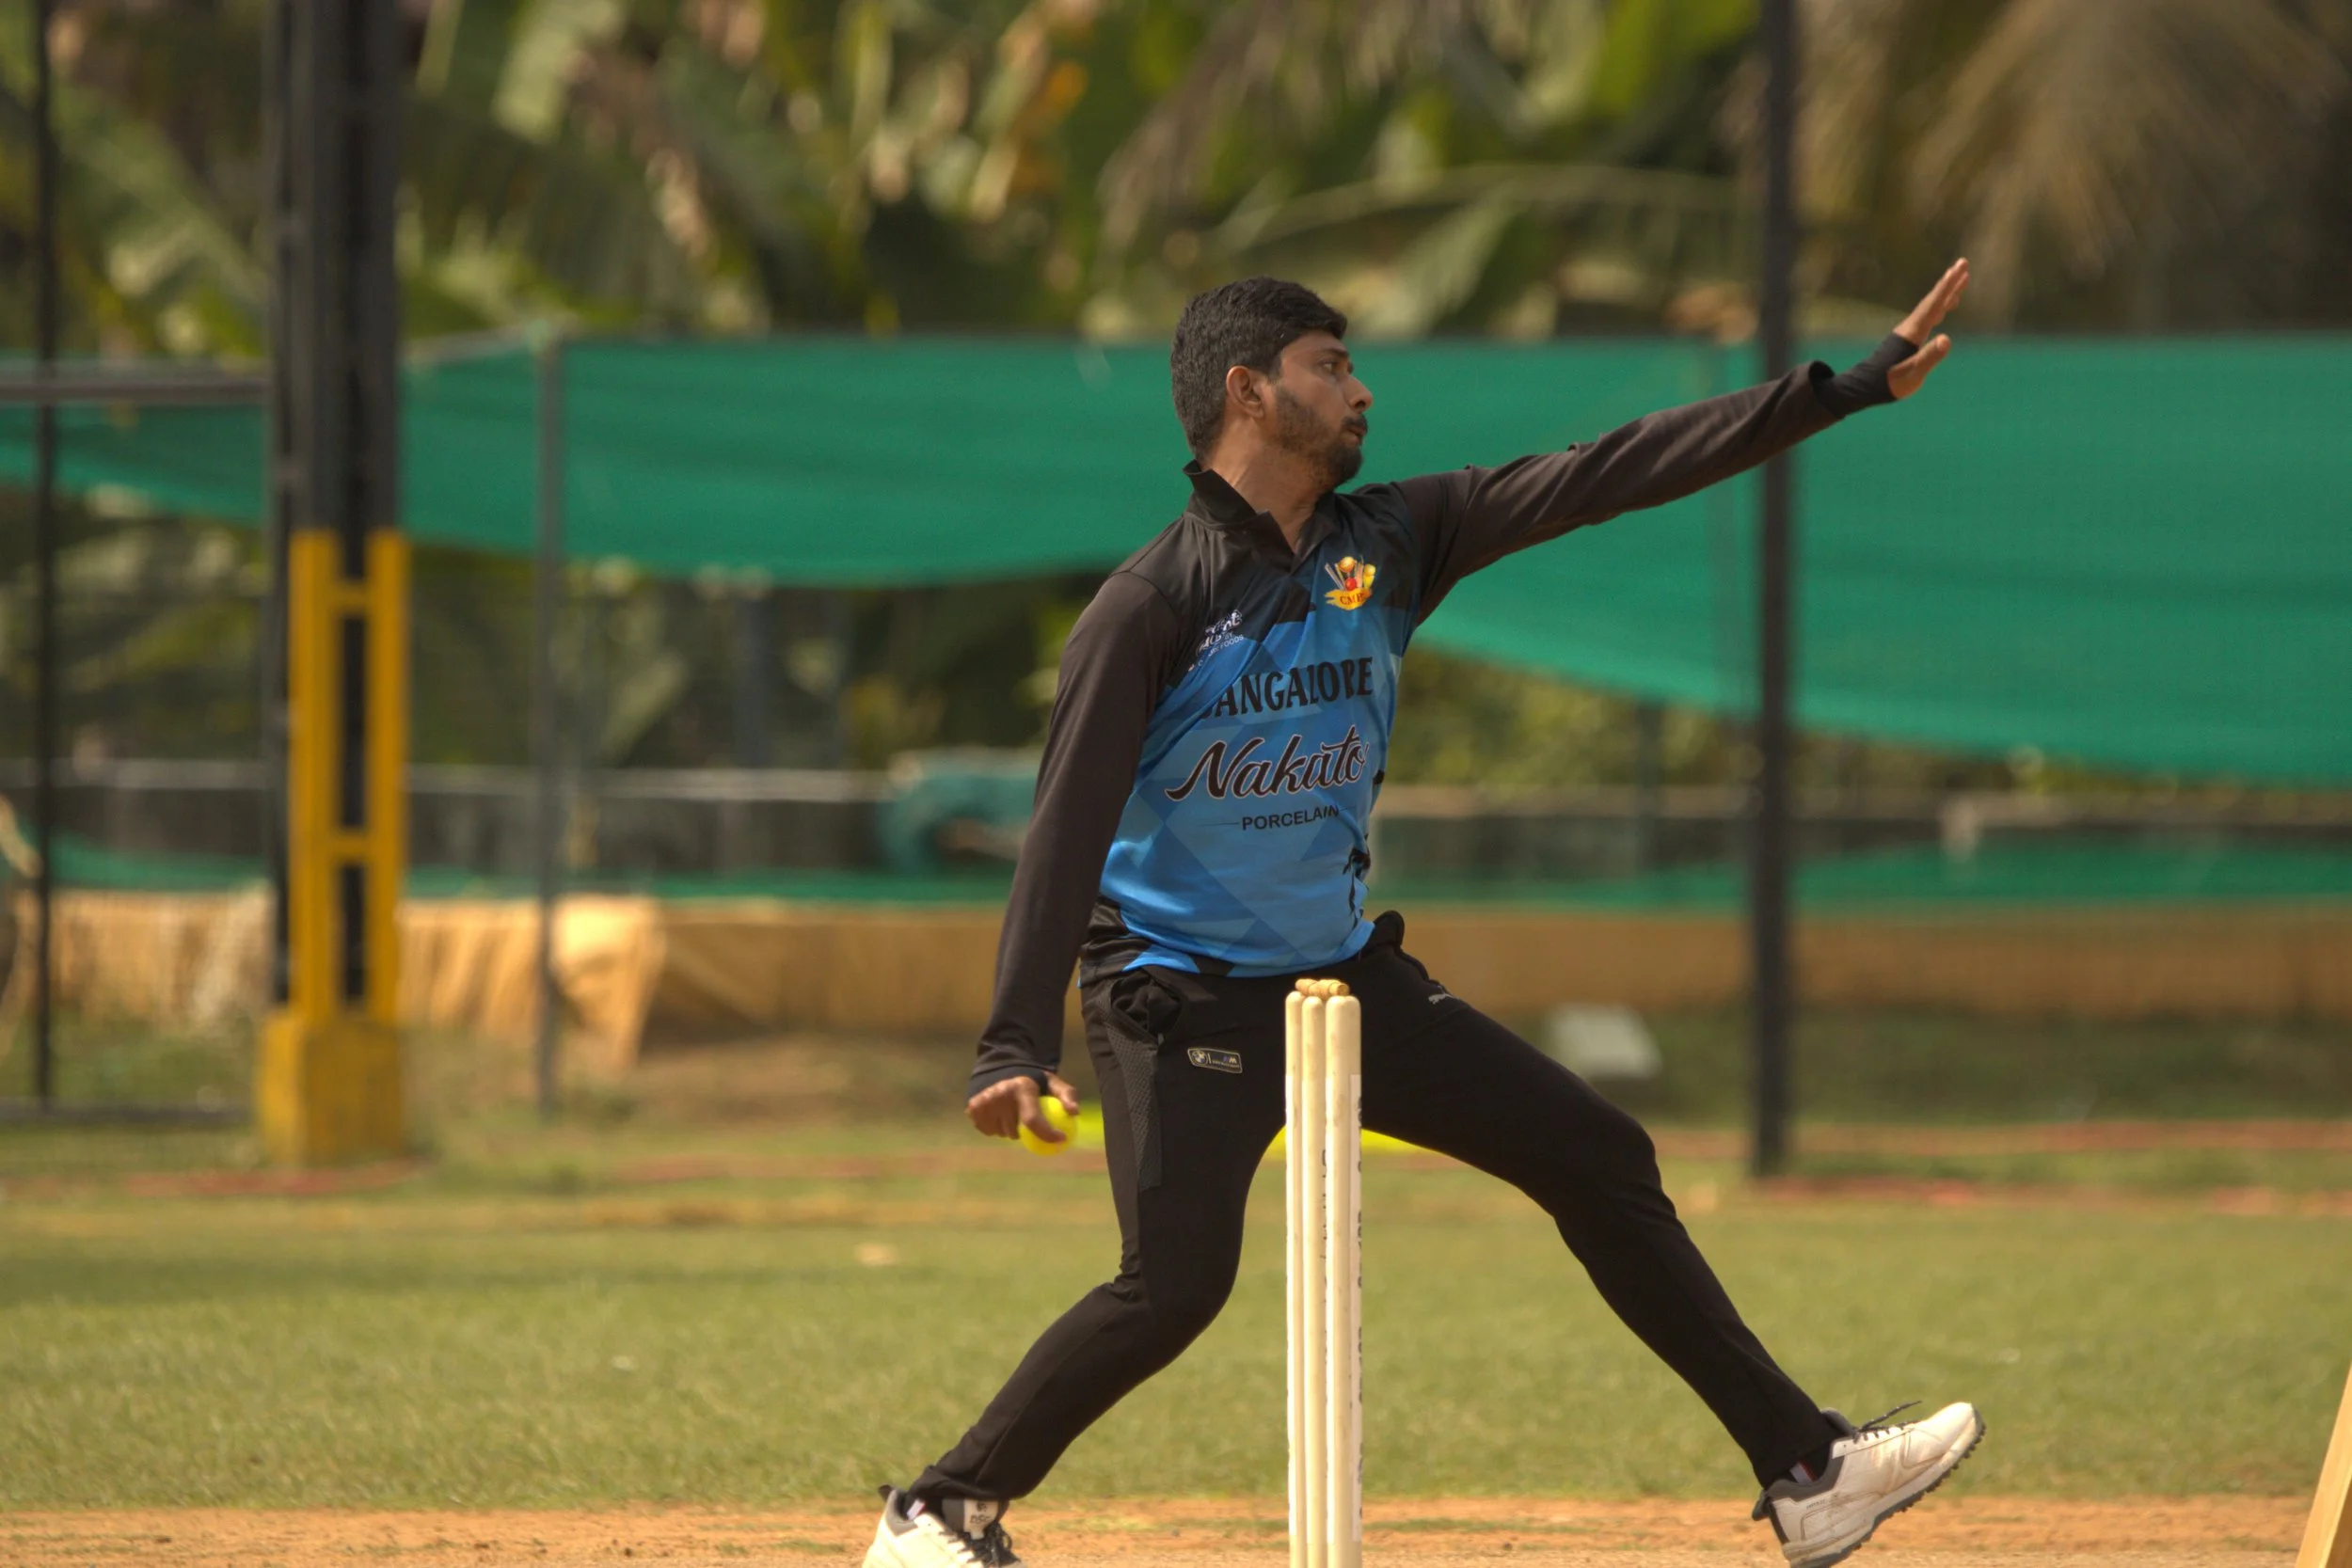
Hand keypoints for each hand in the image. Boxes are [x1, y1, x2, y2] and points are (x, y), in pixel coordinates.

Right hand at [967, 1072, 1080, 1143]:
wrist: (1002, 1070)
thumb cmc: (1033, 1082)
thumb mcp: (1053, 1083)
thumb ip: (1066, 1095)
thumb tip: (1074, 1112)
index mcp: (1021, 1087)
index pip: (1032, 1120)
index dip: (1047, 1134)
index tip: (1060, 1140)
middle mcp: (1000, 1093)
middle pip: (1015, 1131)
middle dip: (1025, 1132)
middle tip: (1029, 1124)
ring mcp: (984, 1101)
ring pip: (1000, 1133)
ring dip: (1009, 1131)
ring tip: (1013, 1117)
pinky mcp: (973, 1107)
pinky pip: (988, 1131)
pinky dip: (996, 1128)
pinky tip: (1000, 1117)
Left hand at [1887, 258, 1969, 399]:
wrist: (1866, 387)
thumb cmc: (1889, 383)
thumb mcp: (1912, 374)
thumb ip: (1929, 357)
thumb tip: (1946, 339)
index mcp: (1914, 332)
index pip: (1935, 304)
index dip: (1949, 287)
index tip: (1960, 269)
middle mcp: (1911, 327)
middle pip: (1933, 299)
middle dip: (1949, 282)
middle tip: (1963, 263)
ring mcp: (1909, 331)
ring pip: (1931, 306)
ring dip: (1946, 292)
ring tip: (1961, 279)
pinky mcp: (1908, 338)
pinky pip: (1929, 316)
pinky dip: (1940, 307)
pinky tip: (1945, 308)